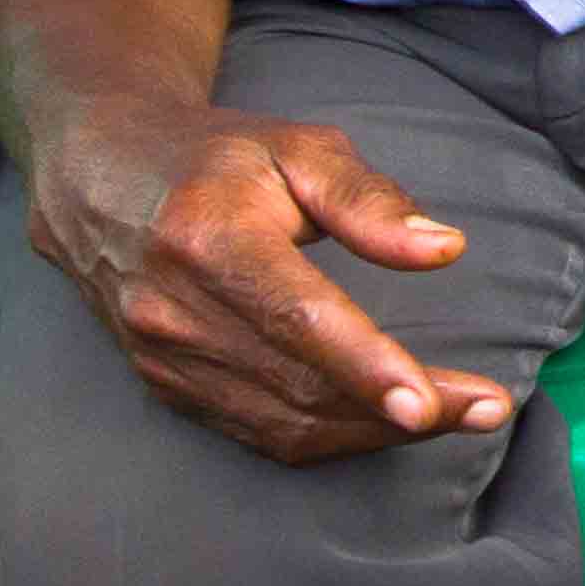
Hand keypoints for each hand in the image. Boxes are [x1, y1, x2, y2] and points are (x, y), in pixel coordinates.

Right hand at [26, 90, 508, 465]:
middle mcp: (174, 308)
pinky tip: (382, 423)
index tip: (432, 404)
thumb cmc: (217, 157)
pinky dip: (328, 436)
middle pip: (300, 382)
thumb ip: (369, 201)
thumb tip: (444, 250)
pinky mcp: (163, 384)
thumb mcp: (297, 148)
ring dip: (373, 432)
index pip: (297, 317)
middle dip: (398, 409)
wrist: (98, 177)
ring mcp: (162, 356)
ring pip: (282, 421)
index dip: (366, 366)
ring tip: (454, 417)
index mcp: (208, 237)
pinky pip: (257, 432)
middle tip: (486, 408)